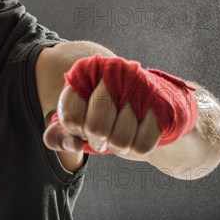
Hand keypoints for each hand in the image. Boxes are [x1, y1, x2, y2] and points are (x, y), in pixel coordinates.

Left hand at [43, 54, 196, 156]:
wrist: (149, 107)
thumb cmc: (105, 114)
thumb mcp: (75, 122)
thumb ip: (58, 136)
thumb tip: (73, 145)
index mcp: (85, 72)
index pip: (71, 117)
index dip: (75, 130)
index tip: (82, 124)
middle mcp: (113, 74)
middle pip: (95, 129)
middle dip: (98, 140)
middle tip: (102, 134)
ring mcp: (140, 87)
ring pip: (120, 141)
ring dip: (119, 144)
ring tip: (122, 130)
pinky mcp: (161, 106)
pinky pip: (142, 146)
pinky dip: (138, 146)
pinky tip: (140, 130)